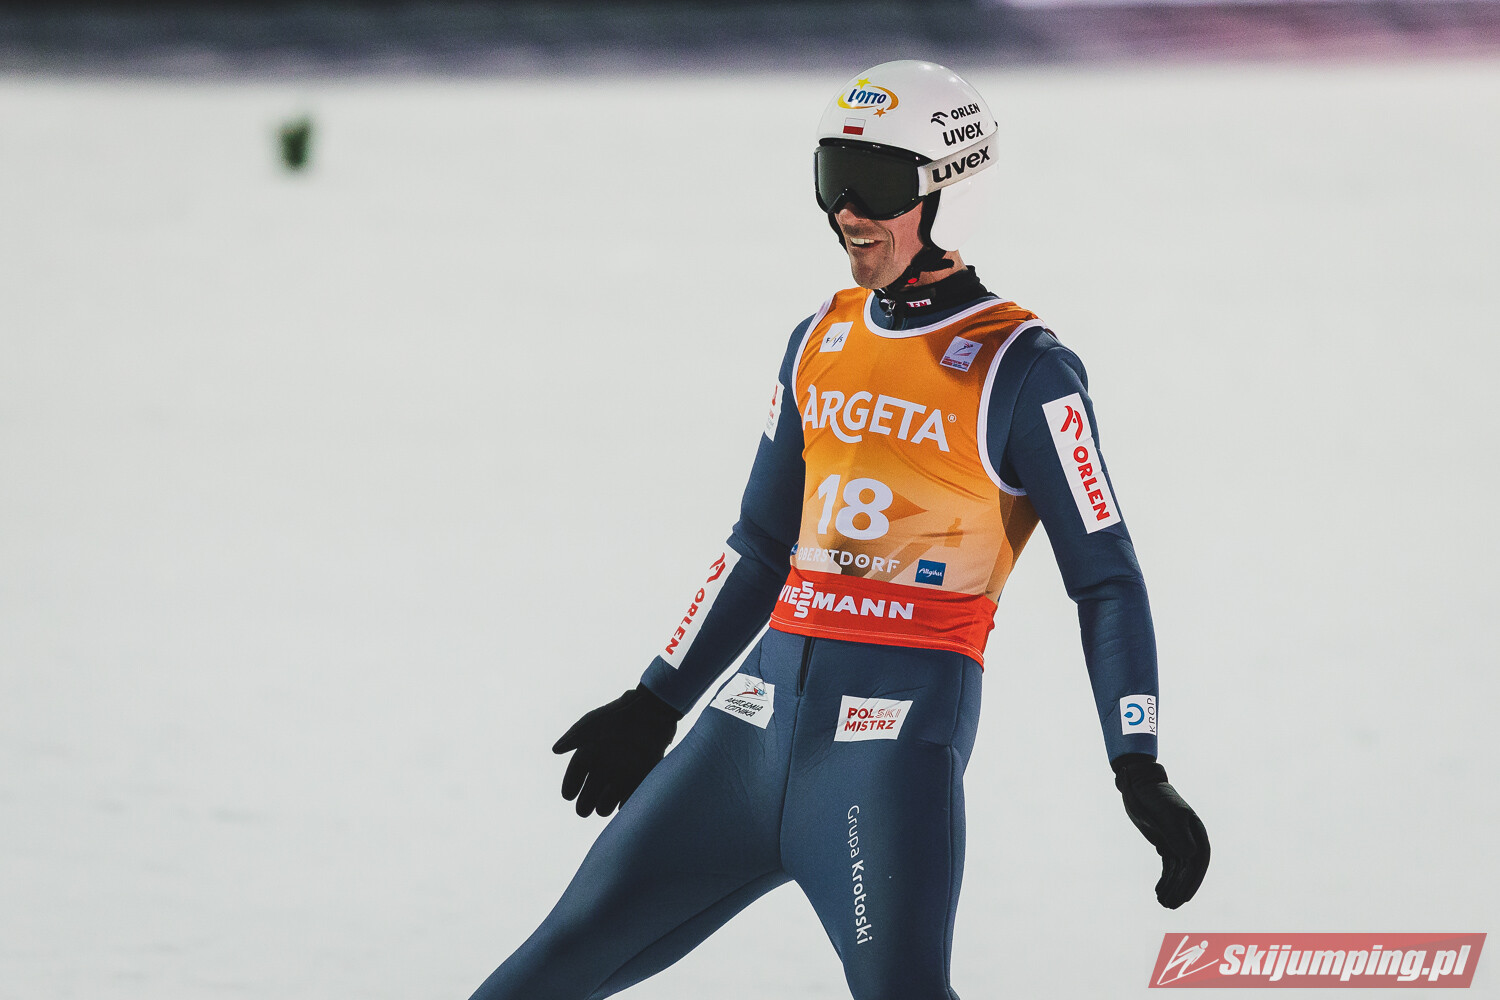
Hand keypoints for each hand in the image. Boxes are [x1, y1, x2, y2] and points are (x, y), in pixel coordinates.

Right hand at [551, 685, 681, 817]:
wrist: (651, 711)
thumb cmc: (619, 716)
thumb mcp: (593, 724)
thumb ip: (574, 736)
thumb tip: (555, 750)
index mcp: (590, 752)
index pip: (575, 775)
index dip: (570, 787)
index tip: (568, 795)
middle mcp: (604, 765)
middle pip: (588, 795)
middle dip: (584, 805)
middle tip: (585, 808)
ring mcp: (622, 772)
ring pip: (608, 801)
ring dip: (605, 804)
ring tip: (605, 800)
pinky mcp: (640, 777)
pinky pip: (630, 798)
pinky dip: (626, 804)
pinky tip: (622, 804)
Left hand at [1111, 754, 1209, 907]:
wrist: (1139, 784)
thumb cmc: (1154, 796)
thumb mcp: (1167, 814)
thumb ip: (1178, 834)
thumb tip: (1191, 856)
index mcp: (1196, 832)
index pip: (1198, 862)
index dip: (1192, 881)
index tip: (1183, 898)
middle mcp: (1190, 839)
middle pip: (1188, 870)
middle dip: (1180, 889)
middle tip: (1169, 906)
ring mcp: (1177, 841)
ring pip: (1178, 870)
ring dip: (1172, 887)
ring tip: (1163, 903)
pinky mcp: (1165, 842)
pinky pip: (1169, 866)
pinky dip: (1165, 879)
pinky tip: (1159, 891)